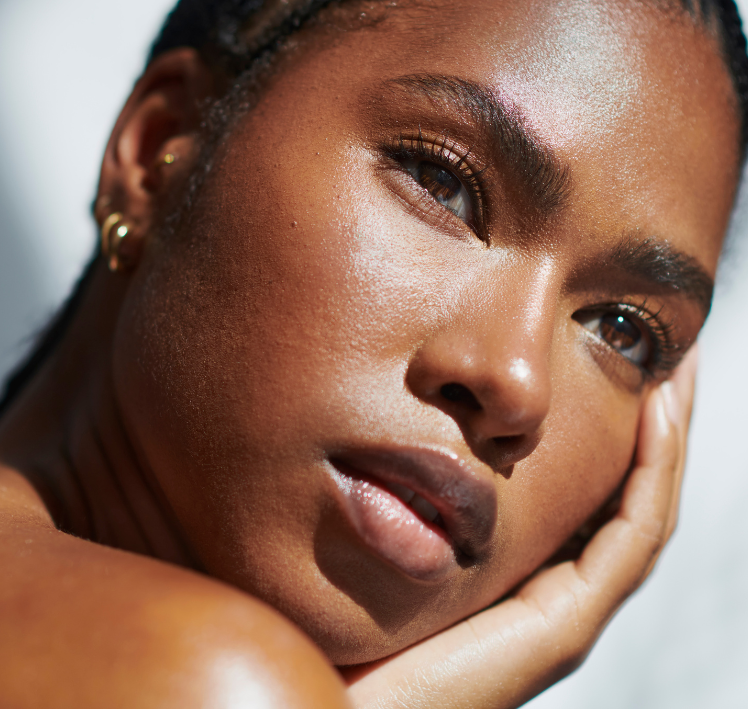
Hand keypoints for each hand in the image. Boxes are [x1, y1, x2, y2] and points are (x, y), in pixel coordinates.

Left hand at [344, 346, 697, 708]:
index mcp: (513, 570)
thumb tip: (382, 410)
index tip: (614, 352)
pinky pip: (630, 537)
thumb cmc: (341, 619)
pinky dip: (653, 469)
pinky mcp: (558, 629)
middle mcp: (546, 591)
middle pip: (623, 494)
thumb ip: (396, 482)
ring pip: (641, 510)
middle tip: (667, 349)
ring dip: (667, 436)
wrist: (341, 705)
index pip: (582, 489)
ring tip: (679, 367)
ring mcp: (559, 614)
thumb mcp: (378, 523)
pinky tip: (657, 411)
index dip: (609, 426)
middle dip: (652, 423)